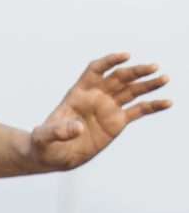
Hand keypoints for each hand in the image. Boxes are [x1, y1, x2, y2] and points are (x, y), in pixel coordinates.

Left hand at [29, 54, 171, 171]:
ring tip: (164, 78)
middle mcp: (97, 95)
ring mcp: (109, 107)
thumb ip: (58, 130)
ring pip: (132, 90)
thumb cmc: (44, 143)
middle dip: (136, 72)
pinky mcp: (117, 122)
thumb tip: (76, 128)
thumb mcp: (44, 137)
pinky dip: (152, 106)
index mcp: (79, 91)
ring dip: (148, 84)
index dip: (110, 61)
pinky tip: (167, 102)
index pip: (96, 69)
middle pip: (119, 77)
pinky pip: (138, 111)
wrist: (53, 155)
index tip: (124, 57)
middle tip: (153, 68)